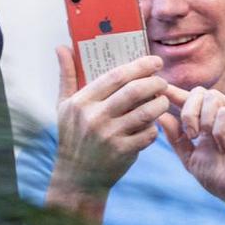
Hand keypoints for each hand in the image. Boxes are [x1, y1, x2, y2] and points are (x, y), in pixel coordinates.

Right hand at [48, 46, 168, 199]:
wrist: (77, 177)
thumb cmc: (73, 136)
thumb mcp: (64, 106)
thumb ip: (67, 76)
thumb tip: (62, 47)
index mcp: (81, 102)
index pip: (116, 76)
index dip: (140, 65)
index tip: (155, 61)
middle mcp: (94, 118)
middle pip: (135, 90)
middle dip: (156, 82)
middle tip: (162, 81)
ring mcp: (109, 136)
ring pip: (147, 111)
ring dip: (161, 103)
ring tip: (162, 100)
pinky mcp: (123, 152)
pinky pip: (150, 133)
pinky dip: (156, 127)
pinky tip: (154, 124)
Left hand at [159, 86, 224, 223]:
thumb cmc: (217, 176)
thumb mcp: (189, 157)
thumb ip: (176, 137)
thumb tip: (161, 116)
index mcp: (207, 121)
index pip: (190, 100)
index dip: (174, 93)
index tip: (158, 89)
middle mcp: (222, 114)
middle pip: (199, 92)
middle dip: (189, 111)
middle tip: (191, 134)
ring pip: (212, 97)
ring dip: (203, 119)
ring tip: (205, 139)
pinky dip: (219, 130)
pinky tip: (224, 147)